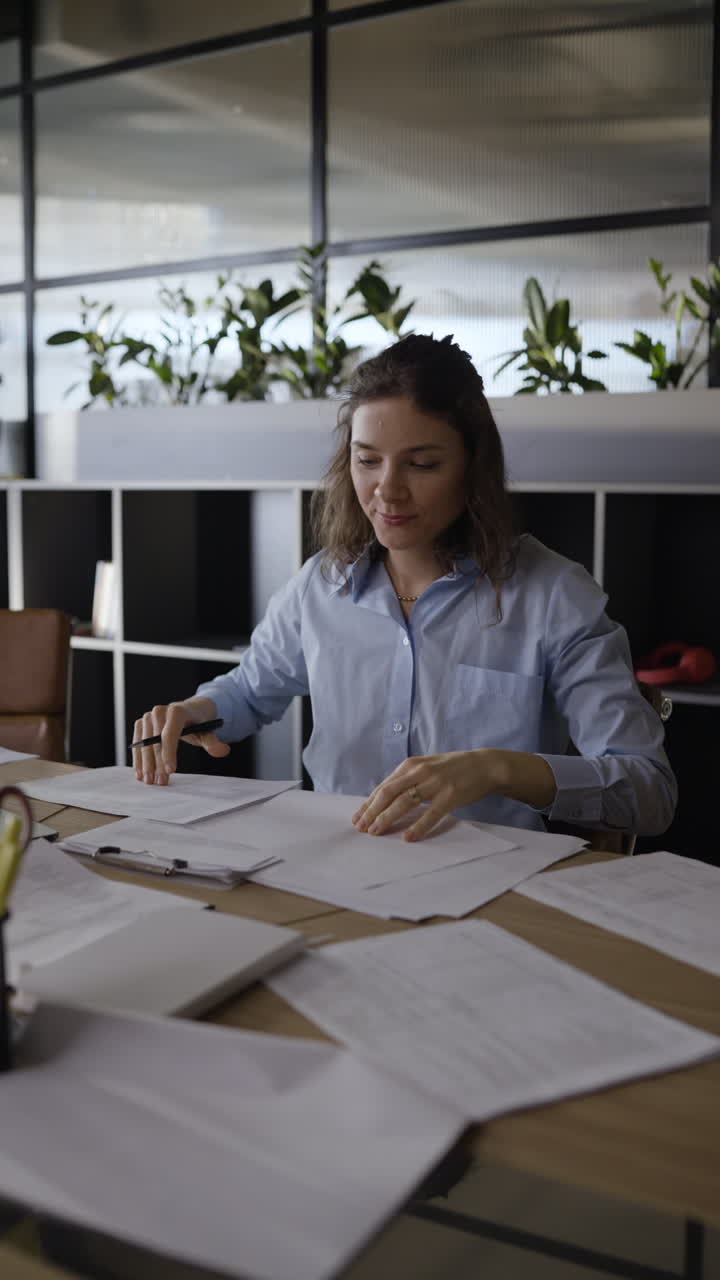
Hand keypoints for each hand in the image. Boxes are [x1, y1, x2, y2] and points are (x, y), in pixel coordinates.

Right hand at [132, 697, 228, 784]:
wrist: (188, 710)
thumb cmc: (197, 722)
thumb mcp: (207, 732)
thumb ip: (213, 742)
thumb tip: (223, 750)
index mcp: (177, 711)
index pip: (169, 734)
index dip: (168, 753)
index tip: (171, 771)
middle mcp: (160, 711)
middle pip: (155, 741)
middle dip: (157, 764)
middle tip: (160, 782)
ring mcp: (148, 717)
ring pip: (144, 744)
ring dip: (146, 764)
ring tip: (149, 781)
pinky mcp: (141, 724)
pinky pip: (137, 743)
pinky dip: (138, 759)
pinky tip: (140, 773)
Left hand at [352, 750, 498, 841]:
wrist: (484, 766)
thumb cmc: (452, 768)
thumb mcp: (426, 766)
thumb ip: (407, 778)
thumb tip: (384, 797)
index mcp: (411, 765)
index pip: (383, 786)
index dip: (368, 803)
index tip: (357, 817)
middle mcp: (419, 772)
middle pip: (388, 794)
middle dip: (372, 812)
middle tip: (361, 828)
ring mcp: (435, 784)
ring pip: (404, 803)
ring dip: (387, 819)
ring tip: (376, 832)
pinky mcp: (450, 796)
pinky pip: (430, 814)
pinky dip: (418, 827)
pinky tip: (407, 838)